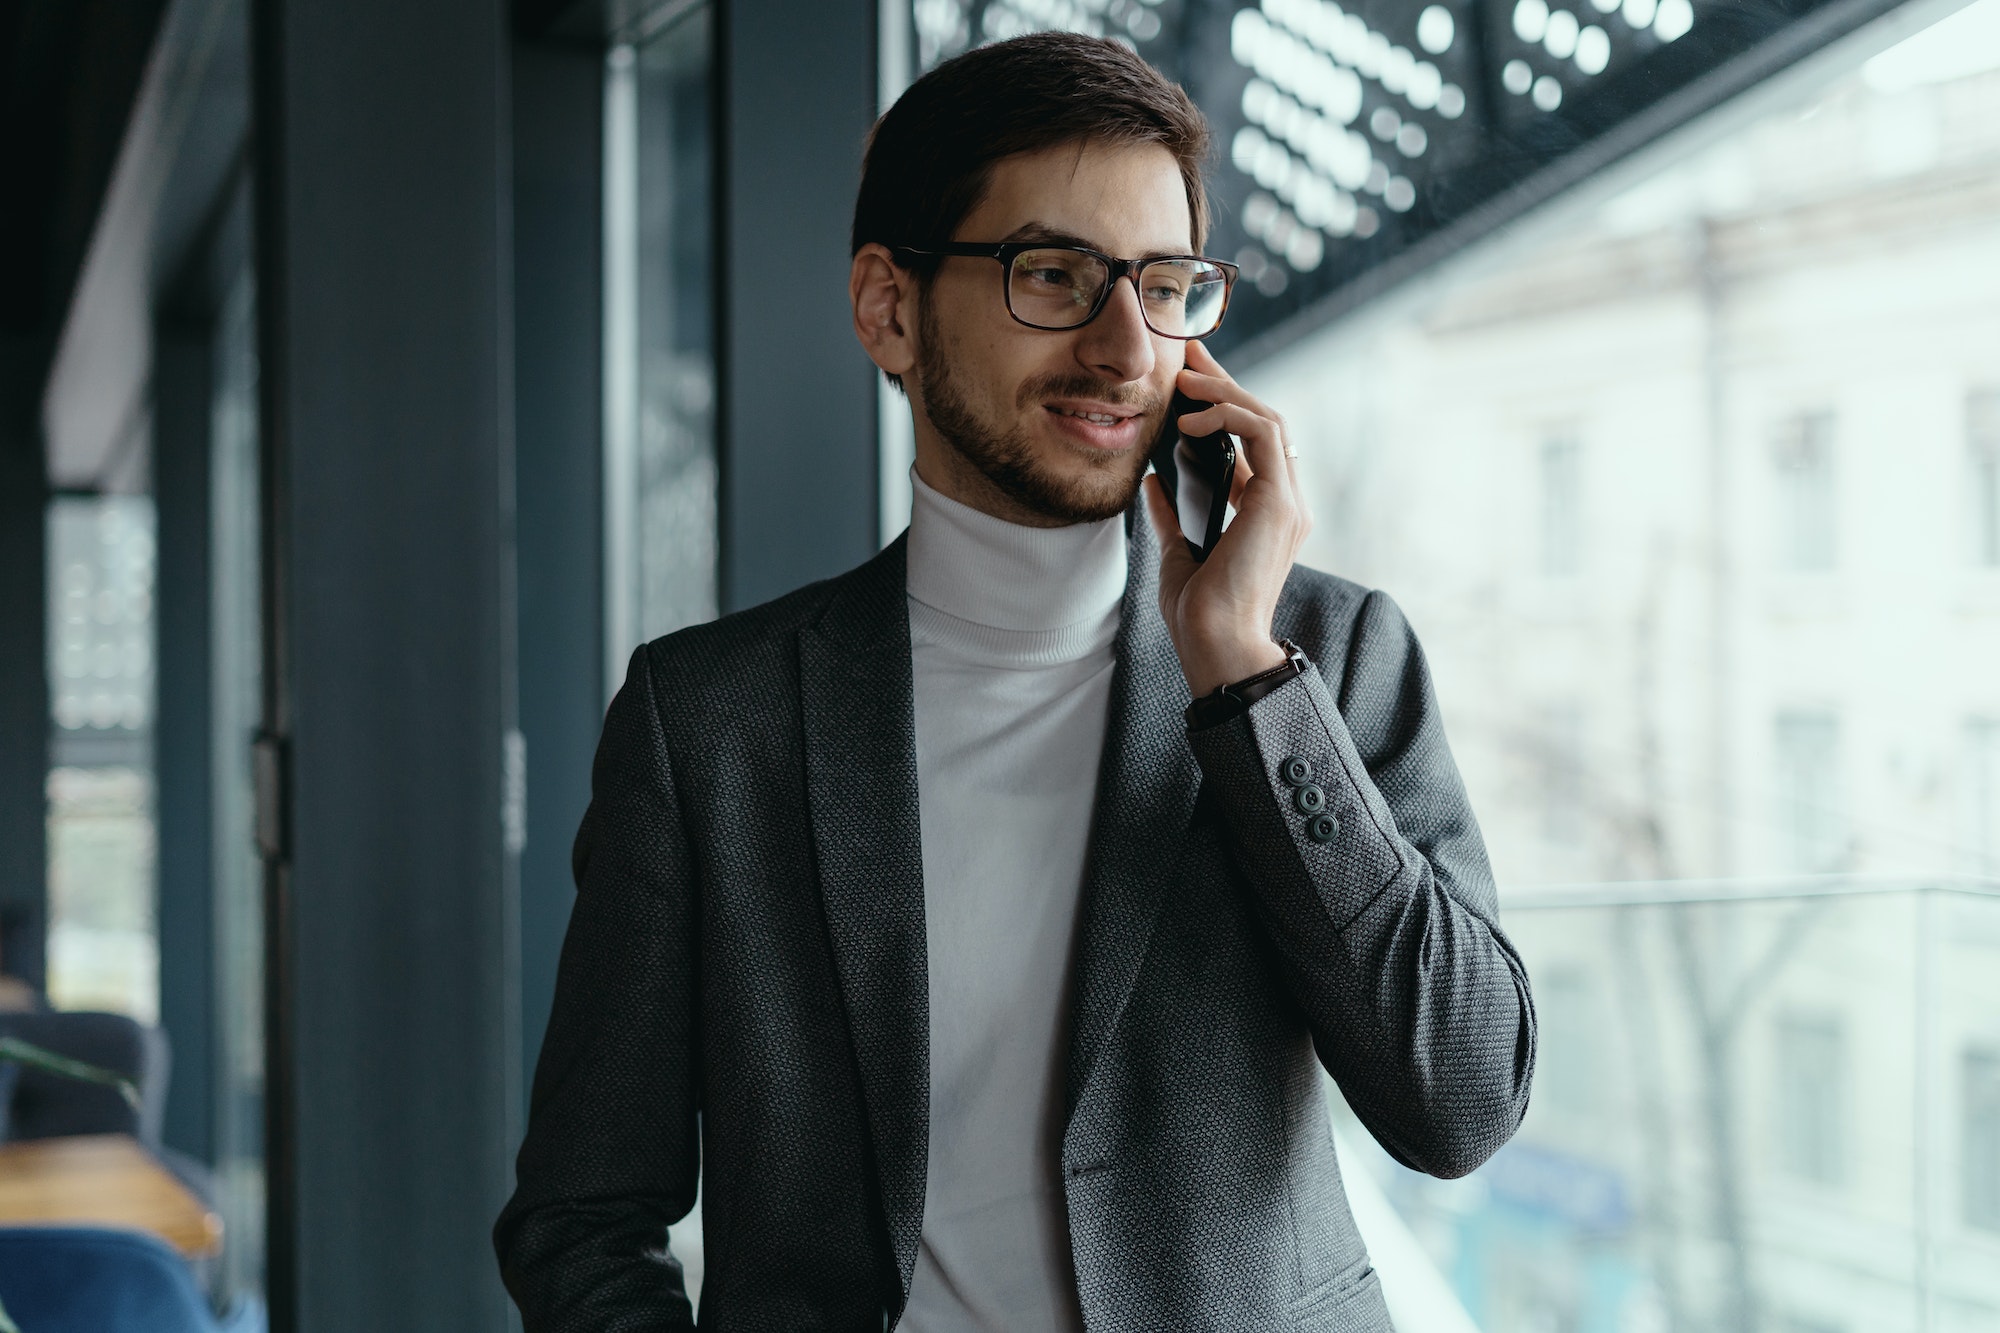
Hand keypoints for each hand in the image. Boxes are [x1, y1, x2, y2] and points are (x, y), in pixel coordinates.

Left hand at [1142, 340, 1312, 697]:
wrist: (1216, 646)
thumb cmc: (1199, 613)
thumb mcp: (1178, 551)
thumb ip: (1172, 514)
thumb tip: (1153, 483)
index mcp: (1265, 512)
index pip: (1251, 440)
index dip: (1222, 404)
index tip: (1189, 378)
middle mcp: (1284, 502)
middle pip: (1262, 420)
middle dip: (1224, 384)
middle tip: (1189, 354)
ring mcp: (1287, 501)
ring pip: (1268, 419)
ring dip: (1226, 393)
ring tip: (1186, 380)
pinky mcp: (1278, 503)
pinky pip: (1263, 435)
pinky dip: (1229, 418)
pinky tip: (1192, 422)